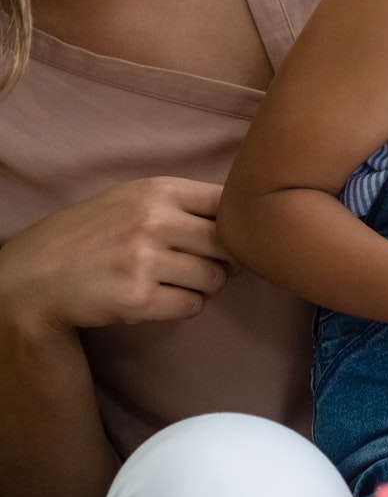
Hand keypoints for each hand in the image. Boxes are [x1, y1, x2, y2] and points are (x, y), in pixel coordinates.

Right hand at [0, 177, 233, 334]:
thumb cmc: (94, 234)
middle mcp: (154, 221)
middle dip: (226, 260)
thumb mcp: (133, 199)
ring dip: (205, 286)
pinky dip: (185, 306)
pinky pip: (192, 305)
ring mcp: (145, 260)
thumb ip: (182, 203)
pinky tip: (161, 298)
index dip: (235, 224)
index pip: (227, 202)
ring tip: (178, 281)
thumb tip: (244, 215)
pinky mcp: (138, 298)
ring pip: (215, 278)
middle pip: (228, 244)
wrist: (34, 276)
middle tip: (207, 265)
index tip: (226, 237)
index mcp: (159, 190)